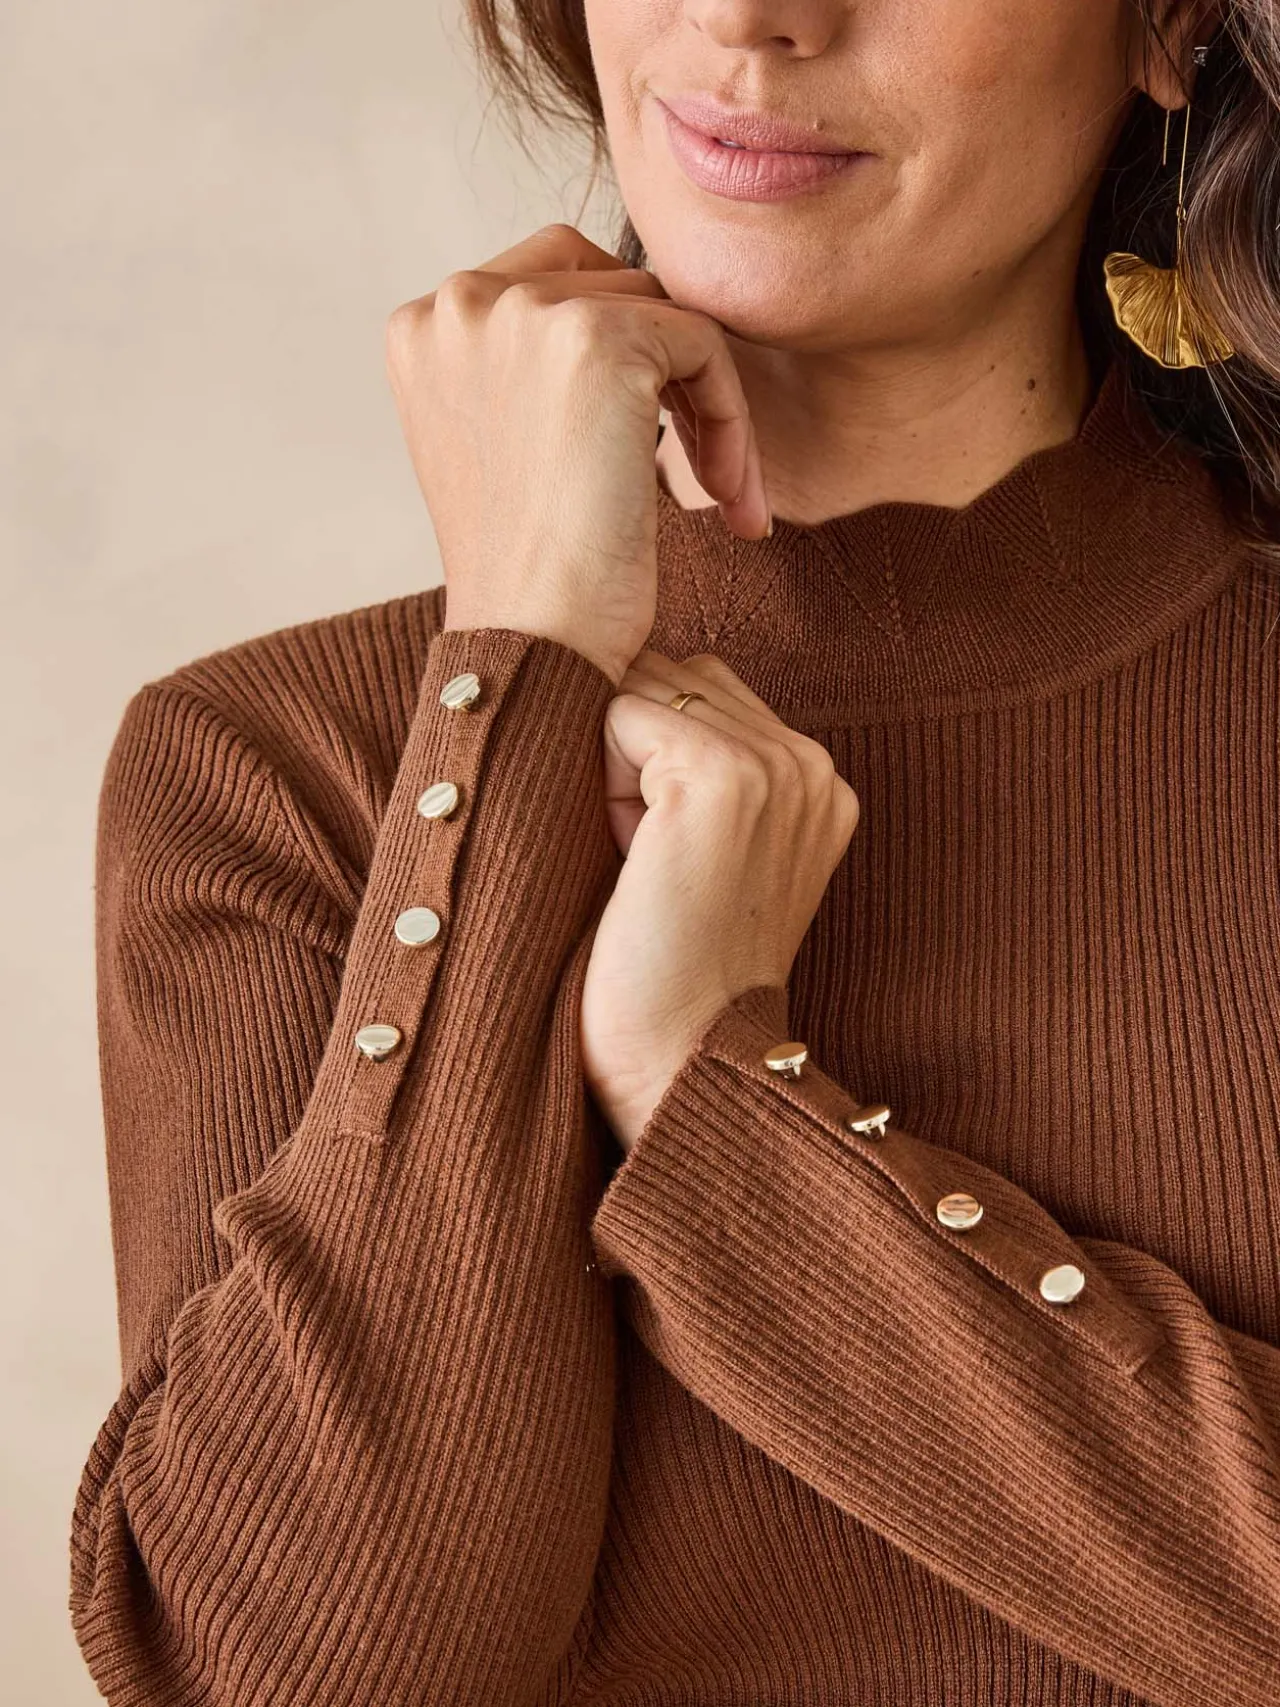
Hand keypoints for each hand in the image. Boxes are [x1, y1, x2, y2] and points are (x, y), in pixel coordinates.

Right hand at [383, 223, 770, 687]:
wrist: (532, 642)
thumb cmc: (527, 572)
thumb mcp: (498, 444)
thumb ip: (526, 368)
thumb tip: (625, 320)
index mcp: (422, 328)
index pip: (550, 283)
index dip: (616, 355)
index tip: (645, 446)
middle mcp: (458, 303)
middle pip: (611, 285)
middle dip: (663, 372)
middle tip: (695, 468)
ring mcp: (523, 313)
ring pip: (664, 317)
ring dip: (707, 405)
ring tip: (719, 495)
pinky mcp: (597, 338)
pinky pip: (705, 346)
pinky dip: (733, 422)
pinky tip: (731, 504)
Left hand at [581, 649, 860, 1153]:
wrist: (680, 1059)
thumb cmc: (669, 969)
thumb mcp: (706, 855)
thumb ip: (696, 772)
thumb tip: (616, 684)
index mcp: (819, 783)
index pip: (706, 693)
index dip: (652, 762)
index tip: (667, 858)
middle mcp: (812, 764)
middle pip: (674, 678)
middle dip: (632, 753)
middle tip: (652, 863)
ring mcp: (775, 766)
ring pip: (646, 689)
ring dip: (613, 765)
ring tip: (644, 860)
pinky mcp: (723, 776)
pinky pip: (619, 713)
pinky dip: (599, 780)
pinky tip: (631, 856)